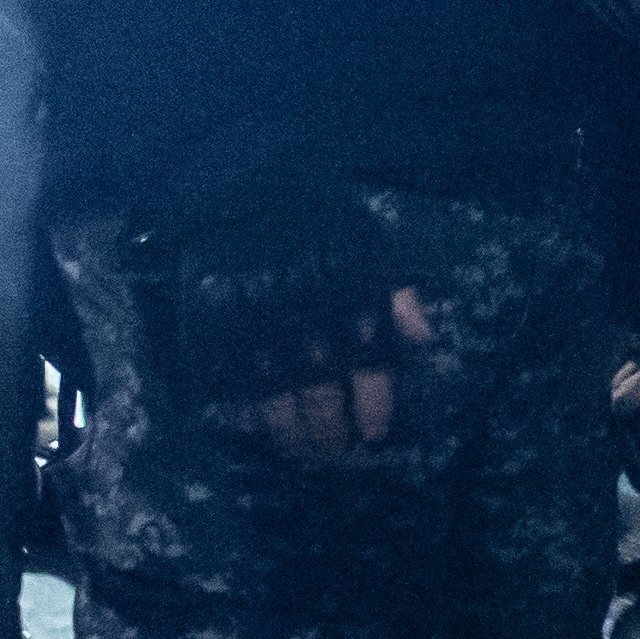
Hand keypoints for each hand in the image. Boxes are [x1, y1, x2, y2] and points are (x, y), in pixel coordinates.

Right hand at [176, 207, 434, 459]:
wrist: (241, 186)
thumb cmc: (317, 220)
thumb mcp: (367, 243)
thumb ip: (396, 293)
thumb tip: (423, 341)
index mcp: (347, 290)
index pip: (369, 364)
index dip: (374, 405)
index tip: (374, 433)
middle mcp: (304, 313)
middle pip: (322, 393)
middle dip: (332, 432)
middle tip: (338, 453)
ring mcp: (256, 325)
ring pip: (278, 400)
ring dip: (294, 434)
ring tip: (304, 451)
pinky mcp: (216, 331)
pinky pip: (236, 385)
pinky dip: (251, 411)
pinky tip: (264, 426)